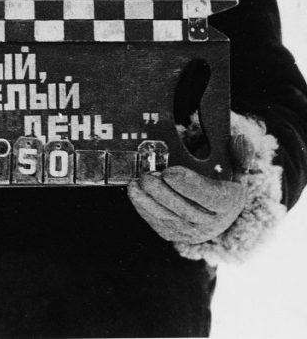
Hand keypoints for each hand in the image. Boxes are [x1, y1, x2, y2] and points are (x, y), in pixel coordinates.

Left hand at [127, 134, 253, 243]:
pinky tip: (134, 195)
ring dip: (150, 202)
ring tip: (137, 183)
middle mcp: (211, 223)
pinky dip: (144, 210)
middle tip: (148, 176)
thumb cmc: (223, 181)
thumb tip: (240, 141)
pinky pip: (157, 223)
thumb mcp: (236, 165)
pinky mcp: (174, 234)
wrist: (216, 209)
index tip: (169, 172)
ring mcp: (191, 232)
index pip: (211, 198)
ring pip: (168, 218)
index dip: (189, 186)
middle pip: (185, 210)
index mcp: (229, 203)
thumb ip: (240, 152)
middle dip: (163, 193)